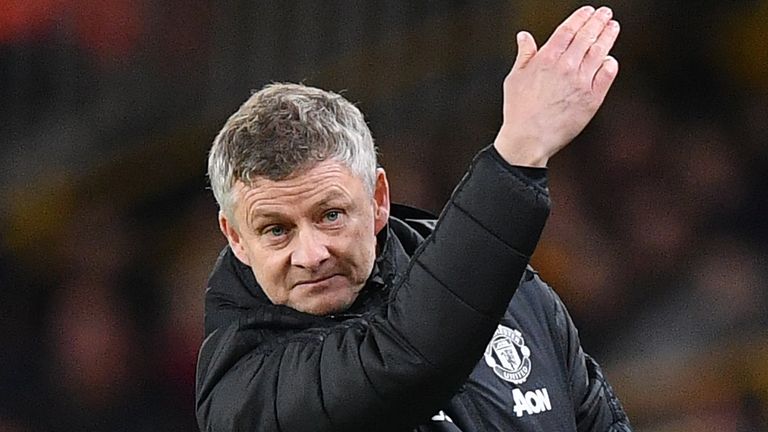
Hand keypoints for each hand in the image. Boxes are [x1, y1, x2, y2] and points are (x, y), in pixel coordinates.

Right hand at [493, 6, 619, 166]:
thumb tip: (524, 36)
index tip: (588, 11)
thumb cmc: (518, 111)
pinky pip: (607, 74)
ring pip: (600, 52)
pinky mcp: (592, 98)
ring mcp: (581, 82)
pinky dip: (610, 63)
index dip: (580, 17)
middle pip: (587, 36)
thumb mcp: (515, 79)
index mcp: (546, 59)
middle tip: (605, 13)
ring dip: (608, 37)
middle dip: (598, 21)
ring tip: (613, 27)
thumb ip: (524, 55)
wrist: (529, 138)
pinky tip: (609, 59)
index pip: (568, 30)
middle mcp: (566, 67)